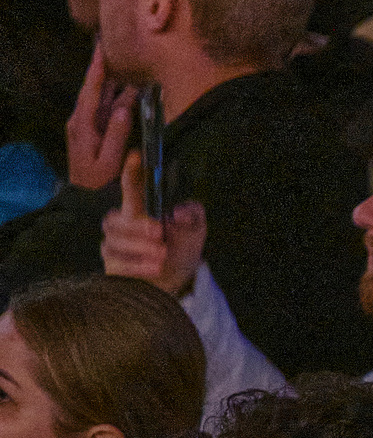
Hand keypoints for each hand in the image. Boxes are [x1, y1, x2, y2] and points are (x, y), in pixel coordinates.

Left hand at [65, 45, 136, 192]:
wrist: (82, 200)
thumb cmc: (98, 184)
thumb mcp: (109, 162)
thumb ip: (117, 135)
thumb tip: (125, 108)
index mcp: (83, 124)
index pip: (91, 90)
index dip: (97, 68)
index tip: (101, 47)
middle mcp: (81, 120)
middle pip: (94, 89)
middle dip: (103, 69)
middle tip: (112, 47)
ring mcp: (85, 126)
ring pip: (100, 99)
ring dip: (112, 83)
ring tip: (123, 65)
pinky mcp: (91, 132)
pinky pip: (103, 109)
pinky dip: (114, 98)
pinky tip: (125, 92)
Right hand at [100, 151, 205, 295]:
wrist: (176, 282)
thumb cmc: (181, 249)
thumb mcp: (195, 231)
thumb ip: (193, 215)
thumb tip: (178, 212)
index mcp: (142, 208)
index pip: (132, 185)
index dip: (131, 170)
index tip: (136, 156)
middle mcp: (123, 222)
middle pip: (115, 217)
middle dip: (137, 226)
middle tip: (160, 233)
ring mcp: (115, 242)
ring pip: (114, 239)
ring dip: (139, 247)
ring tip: (162, 255)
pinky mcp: (112, 264)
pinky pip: (115, 261)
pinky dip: (136, 265)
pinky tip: (154, 267)